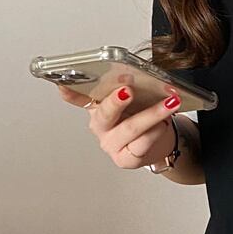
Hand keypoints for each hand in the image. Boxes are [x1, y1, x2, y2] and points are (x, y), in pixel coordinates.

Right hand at [57, 81, 180, 168]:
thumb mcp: (134, 97)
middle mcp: (100, 126)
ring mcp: (111, 144)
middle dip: (116, 101)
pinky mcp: (125, 159)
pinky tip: (163, 124)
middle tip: (128, 90)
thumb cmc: (142, 115)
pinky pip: (141, 144)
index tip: (63, 85)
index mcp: (97, 107)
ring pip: (129, 129)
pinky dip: (155, 131)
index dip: (69, 92)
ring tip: (169, 103)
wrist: (160, 141)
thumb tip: (129, 74)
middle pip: (104, 114)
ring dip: (151, 114)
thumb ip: (126, 86)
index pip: (78, 97)